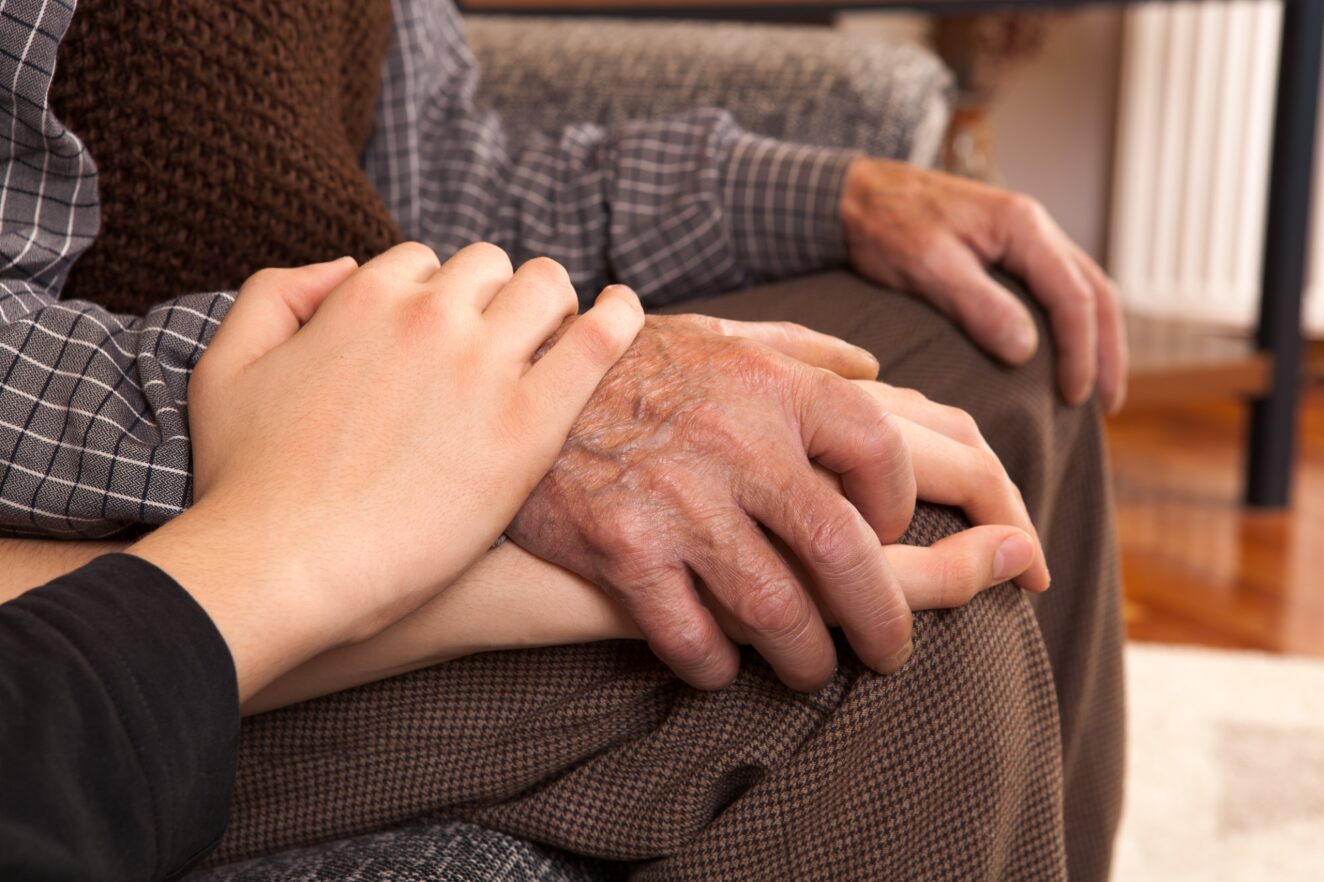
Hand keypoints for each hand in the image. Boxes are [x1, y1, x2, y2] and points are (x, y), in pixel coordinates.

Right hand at [130, 243, 642, 698]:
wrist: (284, 566)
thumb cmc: (245, 483)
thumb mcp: (226, 366)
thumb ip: (276, 294)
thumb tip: (343, 267)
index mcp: (366, 297)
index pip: (426, 262)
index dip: (438, 298)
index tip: (446, 335)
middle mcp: (431, 316)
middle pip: (491, 268)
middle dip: (497, 295)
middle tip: (505, 341)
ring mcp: (484, 366)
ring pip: (547, 289)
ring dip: (553, 303)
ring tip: (558, 336)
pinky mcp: (529, 423)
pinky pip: (597, 341)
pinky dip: (618, 316)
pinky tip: (624, 315)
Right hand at [507, 316, 1046, 692]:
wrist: (516, 382)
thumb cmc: (629, 363)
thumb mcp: (719, 332)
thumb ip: (803, 349)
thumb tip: (876, 368)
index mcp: (770, 383)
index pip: (879, 448)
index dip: (899, 503)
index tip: (888, 534)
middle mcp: (734, 439)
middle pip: (842, 549)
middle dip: (880, 618)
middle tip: (888, 652)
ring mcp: (677, 499)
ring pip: (774, 609)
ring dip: (804, 657)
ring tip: (808, 670)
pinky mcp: (621, 547)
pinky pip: (689, 635)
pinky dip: (715, 664)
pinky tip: (720, 665)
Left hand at [840, 157, 1127, 412]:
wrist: (855, 195)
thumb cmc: (885, 226)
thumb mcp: (927, 267)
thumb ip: (978, 305)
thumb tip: (1026, 351)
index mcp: (1023, 226)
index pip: (1073, 296)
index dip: (1080, 351)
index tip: (1072, 397)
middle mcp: (1034, 228)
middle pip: (1095, 292)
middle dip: (1107, 351)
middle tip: (1107, 405)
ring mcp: (1023, 238)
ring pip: (1082, 289)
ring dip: (1096, 339)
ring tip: (1096, 390)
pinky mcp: (1006, 251)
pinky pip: (1055, 289)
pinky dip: (1070, 324)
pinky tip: (1060, 356)